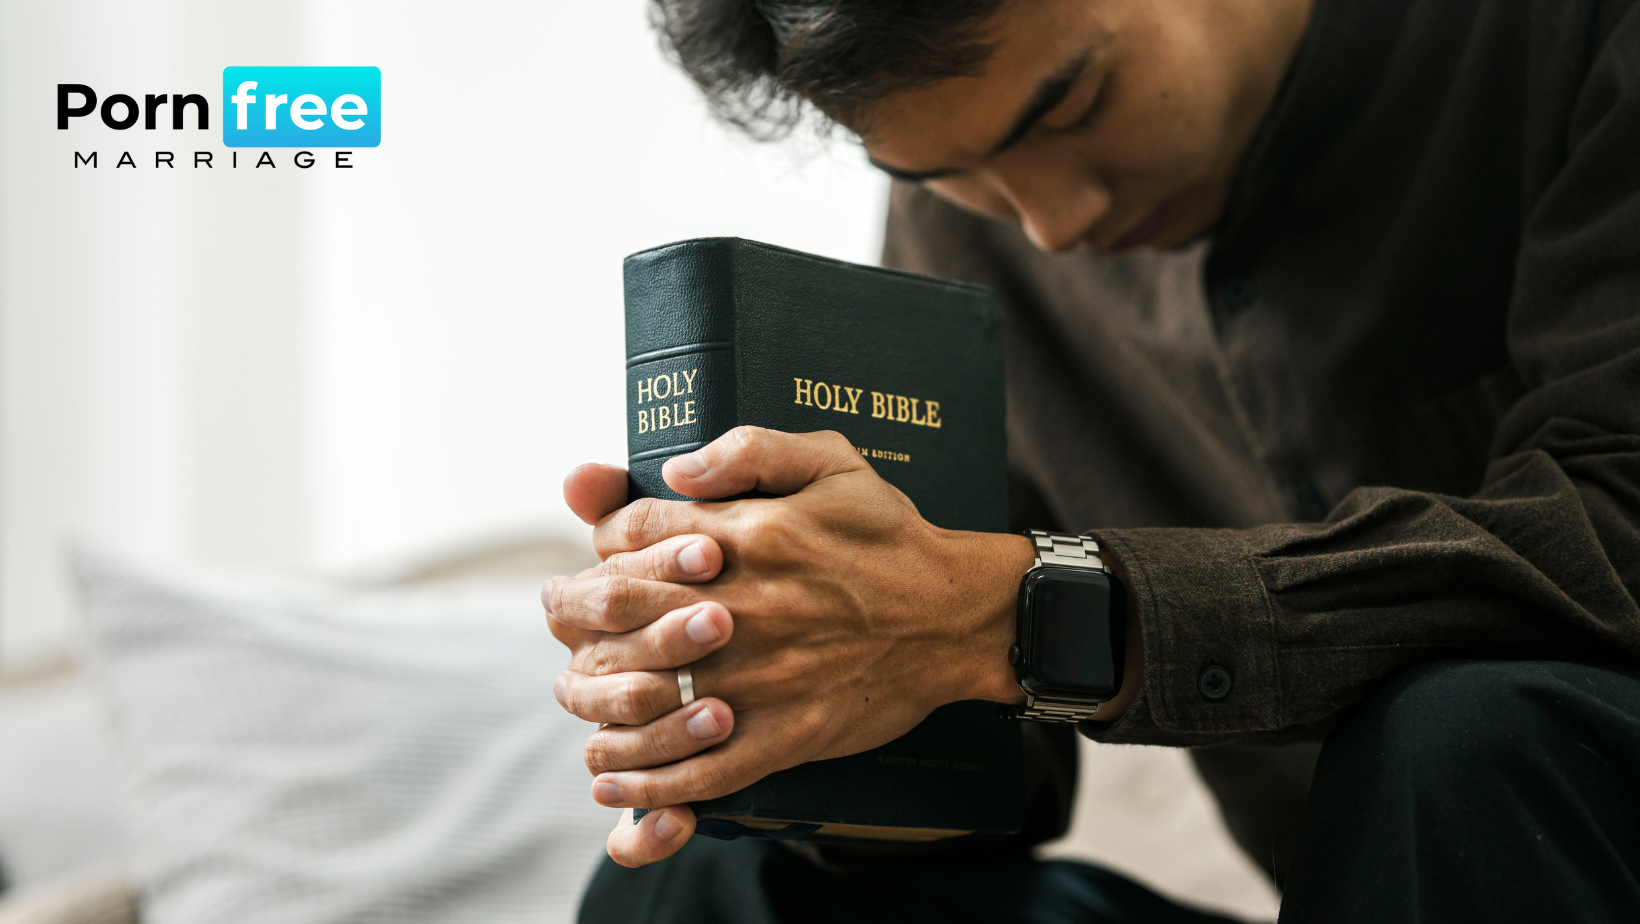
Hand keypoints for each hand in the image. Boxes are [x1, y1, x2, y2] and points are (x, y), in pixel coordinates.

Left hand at [544, 427, 1032, 865]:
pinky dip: (651, 783)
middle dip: (579, 612)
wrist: (957, 616)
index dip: (603, 539)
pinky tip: (617, 785)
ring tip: (580, 701)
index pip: (634, 531)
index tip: (603, 552)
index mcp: (752, 533)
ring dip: (597, 702)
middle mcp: (748, 604)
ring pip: (649, 692)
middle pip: (623, 607)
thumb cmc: (889, 534)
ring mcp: (765, 675)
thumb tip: (673, 469)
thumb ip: (749, 451)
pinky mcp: (788, 732)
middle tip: (568, 622)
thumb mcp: (831, 461)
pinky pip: (702, 767)